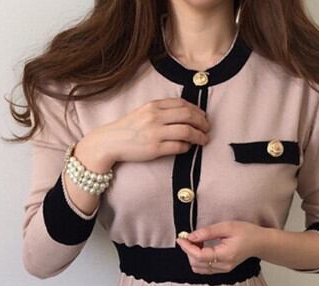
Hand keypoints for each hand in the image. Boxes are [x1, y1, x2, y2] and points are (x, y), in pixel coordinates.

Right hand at [79, 97, 210, 167]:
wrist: (110, 142)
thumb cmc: (128, 129)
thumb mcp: (143, 112)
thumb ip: (161, 111)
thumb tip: (184, 114)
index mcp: (153, 106)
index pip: (182, 104)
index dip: (197, 110)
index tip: (203, 116)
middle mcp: (155, 117)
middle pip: (188, 115)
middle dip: (202, 122)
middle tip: (207, 128)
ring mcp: (155, 133)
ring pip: (186, 131)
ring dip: (199, 136)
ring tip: (204, 139)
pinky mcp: (155, 149)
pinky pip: (178, 146)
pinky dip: (187, 147)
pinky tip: (189, 147)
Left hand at [175, 221, 266, 274]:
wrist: (260, 243)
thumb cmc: (247, 233)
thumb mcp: (227, 226)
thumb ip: (208, 232)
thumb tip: (191, 236)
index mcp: (226, 255)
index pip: (199, 256)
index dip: (187, 247)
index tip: (181, 238)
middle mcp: (224, 266)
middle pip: (196, 264)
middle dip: (188, 251)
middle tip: (189, 237)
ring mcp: (223, 270)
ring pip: (198, 268)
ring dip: (192, 256)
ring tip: (196, 242)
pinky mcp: (222, 269)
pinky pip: (204, 269)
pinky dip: (198, 259)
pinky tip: (201, 248)